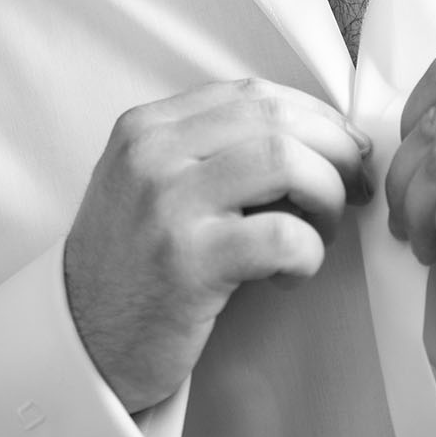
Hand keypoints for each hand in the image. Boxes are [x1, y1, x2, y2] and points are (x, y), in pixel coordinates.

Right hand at [65, 78, 371, 412]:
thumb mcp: (155, 185)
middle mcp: (152, 154)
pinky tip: (289, 276)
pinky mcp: (188, 262)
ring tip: (320, 233)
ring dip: (327, 198)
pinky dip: (308, 254)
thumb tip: (322, 137)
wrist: (80, 343)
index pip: (254, 92)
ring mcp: (167, 205)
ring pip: (287, 163)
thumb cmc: (135, 265)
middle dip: (336, 151)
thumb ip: (214, 151)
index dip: (316, 117)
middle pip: (277, 118)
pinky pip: (283, 236)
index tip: (345, 148)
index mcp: (146, 126)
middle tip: (355, 190)